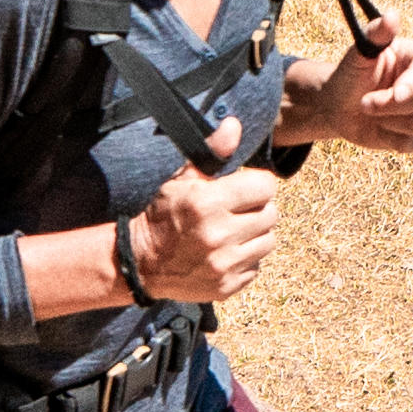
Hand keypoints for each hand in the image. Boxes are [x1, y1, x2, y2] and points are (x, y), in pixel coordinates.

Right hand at [126, 157, 282, 304]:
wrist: (141, 262)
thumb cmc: (164, 214)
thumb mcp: (182, 178)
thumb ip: (212, 152)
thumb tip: (234, 125)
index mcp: (208, 203)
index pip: (266, 186)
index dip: (255, 185)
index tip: (242, 189)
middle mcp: (219, 235)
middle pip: (271, 214)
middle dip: (257, 209)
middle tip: (235, 211)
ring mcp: (224, 264)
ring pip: (268, 241)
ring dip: (255, 235)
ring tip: (231, 232)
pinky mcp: (227, 287)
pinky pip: (256, 267)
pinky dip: (245, 260)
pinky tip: (224, 253)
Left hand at [290, 25, 412, 153]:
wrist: (337, 106)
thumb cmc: (349, 75)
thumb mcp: (358, 54)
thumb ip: (376, 35)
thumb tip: (393, 15)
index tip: (396, 93)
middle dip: (389, 105)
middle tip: (363, 102)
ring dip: (386, 120)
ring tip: (368, 109)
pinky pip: (411, 142)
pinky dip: (389, 138)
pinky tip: (378, 126)